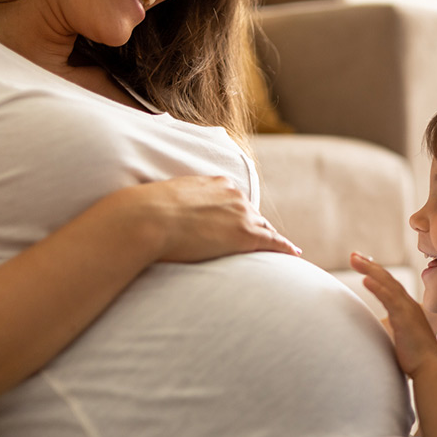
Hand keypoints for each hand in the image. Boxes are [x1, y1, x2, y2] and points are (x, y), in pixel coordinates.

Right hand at [121, 176, 300, 261]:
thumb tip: (159, 212)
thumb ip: (172, 204)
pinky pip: (272, 242)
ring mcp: (241, 214)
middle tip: (264, 241)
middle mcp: (233, 195)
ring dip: (271, 238)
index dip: (239, 214)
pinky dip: (285, 247)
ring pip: (263, 228)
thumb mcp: (161, 200)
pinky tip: (294, 253)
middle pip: (252, 214)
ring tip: (282, 249)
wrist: (146, 219)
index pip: (234, 201)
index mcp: (214, 183)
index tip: (242, 222)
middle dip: (257, 227)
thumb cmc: (142, 213)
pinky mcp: (244, 235)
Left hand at [350, 251, 436, 376]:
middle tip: (353, 255)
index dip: (376, 272)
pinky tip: (366, 279)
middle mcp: (408, 304)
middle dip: (369, 265)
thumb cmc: (415, 357)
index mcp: (406, 308)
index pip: (389, 284)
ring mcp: (407, 310)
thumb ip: (388, 329)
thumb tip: (373, 330)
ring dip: (370, 270)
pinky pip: (389, 299)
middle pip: (387, 278)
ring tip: (355, 260)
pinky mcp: (405, 318)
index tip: (362, 262)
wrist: (431, 369)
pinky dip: (377, 288)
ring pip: (387, 284)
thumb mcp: (398, 337)